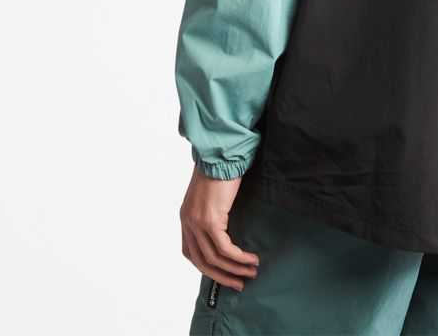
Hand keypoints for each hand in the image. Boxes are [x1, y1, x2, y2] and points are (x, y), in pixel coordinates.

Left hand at [180, 164, 259, 289]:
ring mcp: (197, 222)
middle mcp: (188, 223)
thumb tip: (226, 227)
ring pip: (214, 258)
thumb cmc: (220, 168)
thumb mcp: (211, 195)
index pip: (191, 253)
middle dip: (222, 276)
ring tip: (251, 272)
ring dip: (234, 269)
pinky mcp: (210, 220)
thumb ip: (212, 212)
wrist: (220, 153)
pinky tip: (250, 259)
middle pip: (202, 262)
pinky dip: (238, 257)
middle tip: (239, 283)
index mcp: (186, 218)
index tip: (224, 273)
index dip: (207, 267)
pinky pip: (225, 248)